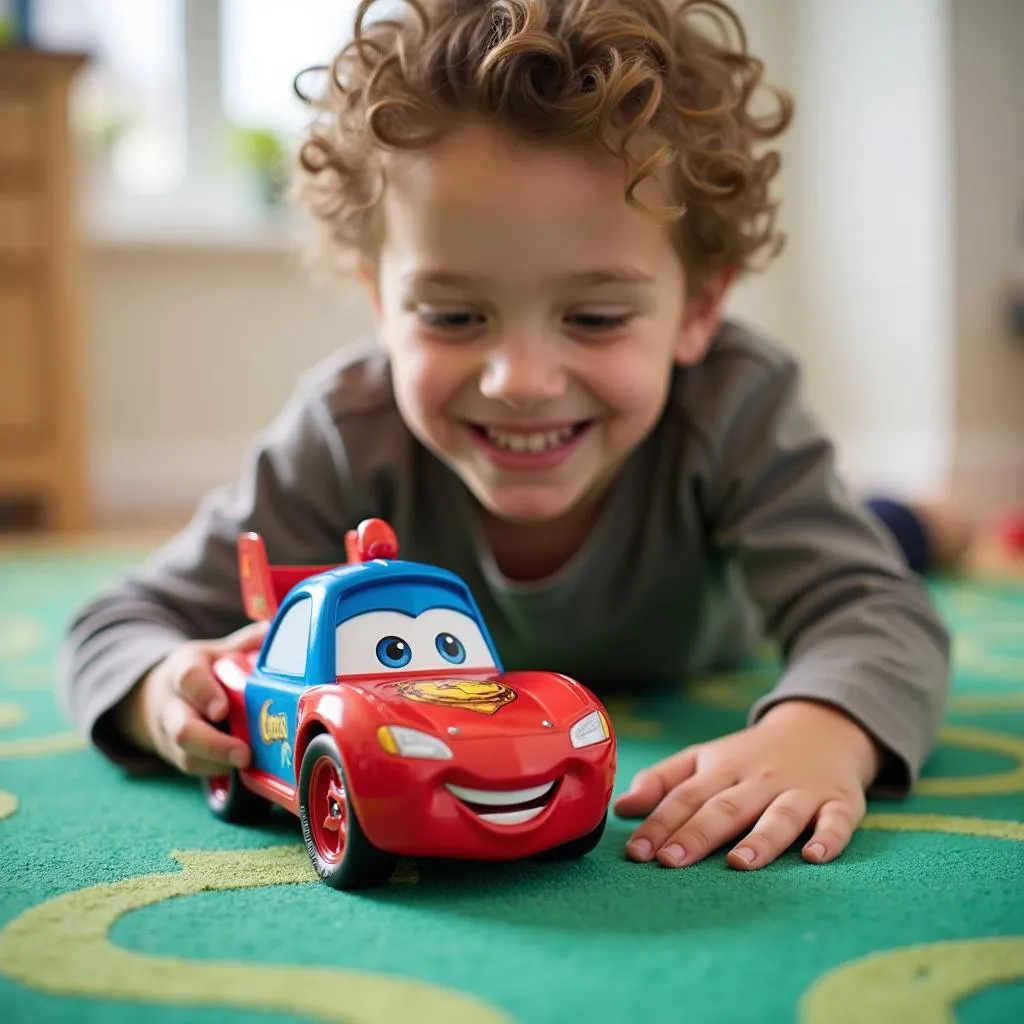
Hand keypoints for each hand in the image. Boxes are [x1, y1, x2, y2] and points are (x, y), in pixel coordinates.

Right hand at [114, 621, 267, 774]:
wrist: (155, 697)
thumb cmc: (199, 673)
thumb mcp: (214, 652)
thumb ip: (243, 643)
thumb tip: (272, 629)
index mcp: (184, 670)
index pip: (188, 680)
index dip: (205, 695)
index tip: (223, 710)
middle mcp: (173, 705)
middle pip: (183, 729)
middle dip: (213, 744)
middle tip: (243, 753)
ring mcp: (172, 734)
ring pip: (186, 754)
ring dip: (217, 762)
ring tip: (247, 763)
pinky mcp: (178, 756)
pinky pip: (193, 767)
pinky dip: (217, 769)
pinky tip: (243, 768)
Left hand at [614, 700, 882, 869]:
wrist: (821, 728)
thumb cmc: (751, 755)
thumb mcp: (704, 758)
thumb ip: (662, 782)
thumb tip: (620, 809)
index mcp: (722, 768)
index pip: (686, 797)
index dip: (660, 824)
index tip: (637, 852)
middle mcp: (759, 778)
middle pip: (726, 807)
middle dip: (698, 834)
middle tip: (671, 862)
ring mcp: (801, 790)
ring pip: (780, 815)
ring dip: (761, 839)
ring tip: (739, 864)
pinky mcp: (840, 802)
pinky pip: (837, 821)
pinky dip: (828, 839)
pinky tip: (814, 857)